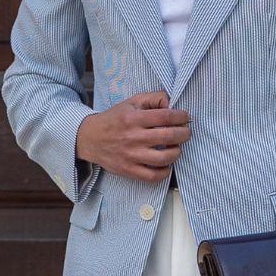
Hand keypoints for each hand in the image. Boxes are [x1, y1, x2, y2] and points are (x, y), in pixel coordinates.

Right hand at [76, 90, 190, 181]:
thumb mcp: (131, 102)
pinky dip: (165, 172)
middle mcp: (133, 137)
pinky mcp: (128, 170)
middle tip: (185, 132)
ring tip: (176, 148)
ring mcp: (131, 155)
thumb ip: (153, 99)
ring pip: (164, 158)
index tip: (185, 118)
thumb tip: (172, 103)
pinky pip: (153, 176)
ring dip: (177, 152)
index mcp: (134, 118)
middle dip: (184, 133)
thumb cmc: (114, 119)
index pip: (166, 116)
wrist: (89, 138)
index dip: (181, 116)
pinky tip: (166, 164)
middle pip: (169, 136)